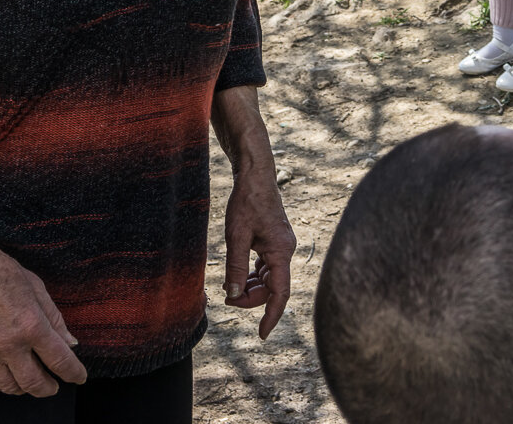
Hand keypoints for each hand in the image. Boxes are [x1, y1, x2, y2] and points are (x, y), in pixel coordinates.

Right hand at [0, 239, 86, 395]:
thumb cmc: (0, 273)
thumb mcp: (37, 289)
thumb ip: (55, 320)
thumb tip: (70, 343)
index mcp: (31, 325)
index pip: (60, 360)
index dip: (73, 373)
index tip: (79, 377)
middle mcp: (9, 344)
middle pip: (34, 383)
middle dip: (49, 388)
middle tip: (54, 386)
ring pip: (10, 387)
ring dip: (25, 389)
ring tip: (32, 382)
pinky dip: (1, 386)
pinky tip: (8, 379)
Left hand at [222, 169, 296, 338]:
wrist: (255, 176)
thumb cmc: (247, 202)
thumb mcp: (236, 236)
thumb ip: (236, 267)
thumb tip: (233, 295)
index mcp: (281, 252)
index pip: (280, 293)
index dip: (272, 315)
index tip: (261, 334)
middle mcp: (285, 251)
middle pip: (272, 288)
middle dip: (251, 299)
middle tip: (227, 299)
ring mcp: (281, 246)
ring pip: (269, 279)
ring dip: (251, 288)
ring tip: (230, 289)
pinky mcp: (275, 242)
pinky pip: (266, 267)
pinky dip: (253, 276)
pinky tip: (239, 276)